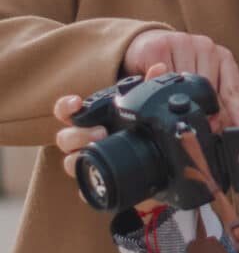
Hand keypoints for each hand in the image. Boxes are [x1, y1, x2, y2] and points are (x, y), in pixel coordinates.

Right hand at [54, 62, 169, 213]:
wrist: (154, 158)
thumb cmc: (139, 127)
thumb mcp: (143, 104)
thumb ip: (148, 85)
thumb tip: (159, 68)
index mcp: (90, 119)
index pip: (65, 111)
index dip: (65, 106)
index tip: (76, 102)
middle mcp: (83, 140)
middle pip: (64, 138)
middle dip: (78, 134)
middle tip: (101, 131)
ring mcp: (87, 160)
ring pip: (69, 161)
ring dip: (80, 156)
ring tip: (102, 148)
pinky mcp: (96, 180)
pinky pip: (85, 185)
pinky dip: (89, 183)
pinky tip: (101, 180)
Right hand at [124, 30, 238, 127]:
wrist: (146, 44)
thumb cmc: (178, 67)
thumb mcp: (200, 85)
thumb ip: (213, 107)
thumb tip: (220, 129)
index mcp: (222, 57)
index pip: (233, 89)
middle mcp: (206, 47)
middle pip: (208, 90)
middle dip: (205, 112)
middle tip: (199, 125)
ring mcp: (183, 43)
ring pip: (184, 85)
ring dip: (180, 99)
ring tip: (173, 103)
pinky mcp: (159, 46)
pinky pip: (162, 77)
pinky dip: (160, 90)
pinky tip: (158, 91)